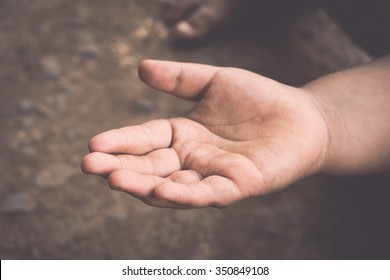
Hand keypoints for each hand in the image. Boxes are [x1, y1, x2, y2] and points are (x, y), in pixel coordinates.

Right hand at [82, 60, 327, 208]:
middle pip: (151, 167)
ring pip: (172, 185)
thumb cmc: (259, 99)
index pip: (145, 139)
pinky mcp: (237, 185)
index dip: (121, 142)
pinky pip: (207, 194)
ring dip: (143, 185)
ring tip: (114, 179)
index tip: (94, 144)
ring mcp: (213, 175)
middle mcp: (192, 159)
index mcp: (183, 135)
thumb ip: (180, 77)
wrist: (302, 116)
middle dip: (121, 168)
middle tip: (89, 165)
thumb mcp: (214, 81)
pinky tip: (161, 192)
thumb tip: (141, 67)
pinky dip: (184, 195)